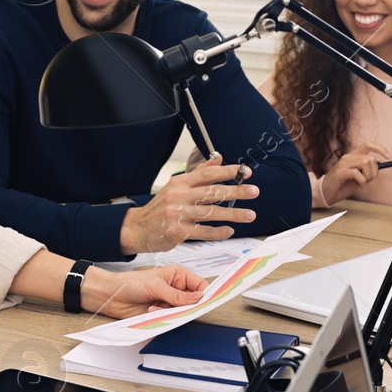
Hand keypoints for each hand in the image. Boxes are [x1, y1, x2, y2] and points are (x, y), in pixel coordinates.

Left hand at [84, 265, 206, 318]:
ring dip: (172, 312)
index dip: (205, 293)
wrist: (112, 296)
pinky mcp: (162, 313)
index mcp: (178, 276)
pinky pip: (171, 319)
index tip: (206, 302)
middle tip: (180, 308)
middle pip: (193, 301)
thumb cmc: (130, 283)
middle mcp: (176, 289)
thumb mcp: (156, 286)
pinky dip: (163, 317)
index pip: (199, 285)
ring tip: (157, 307)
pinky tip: (151, 310)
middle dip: (187, 306)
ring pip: (182, 312)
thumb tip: (197, 298)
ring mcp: (169, 302)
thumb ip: (177, 295)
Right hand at [120, 154, 257, 254]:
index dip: (228, 172)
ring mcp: (179, 214)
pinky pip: (203, 231)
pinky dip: (218, 232)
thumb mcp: (176, 186)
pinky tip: (229, 231)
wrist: (138, 228)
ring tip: (249, 215)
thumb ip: (199, 173)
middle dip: (236, 191)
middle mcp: (180, 196)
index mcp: (181, 182)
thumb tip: (219, 159)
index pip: (208, 173)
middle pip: (213, 192)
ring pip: (211, 212)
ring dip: (233, 214)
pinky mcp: (178, 231)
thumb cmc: (160, 207)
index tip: (246, 172)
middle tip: (253, 191)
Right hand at [318, 141, 389, 205]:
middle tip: (368, 181)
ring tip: (363, 183)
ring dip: (368, 176)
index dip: (381, 148)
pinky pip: (357, 173)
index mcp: (352, 156)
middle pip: (370, 158)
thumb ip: (366, 169)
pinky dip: (362, 181)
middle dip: (374, 172)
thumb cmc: (342, 185)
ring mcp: (343, 164)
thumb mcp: (358, 175)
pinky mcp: (340, 173)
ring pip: (365, 163)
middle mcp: (348, 157)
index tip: (389, 157)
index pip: (368, 144)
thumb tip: (379, 164)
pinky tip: (359, 187)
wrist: (326, 193)